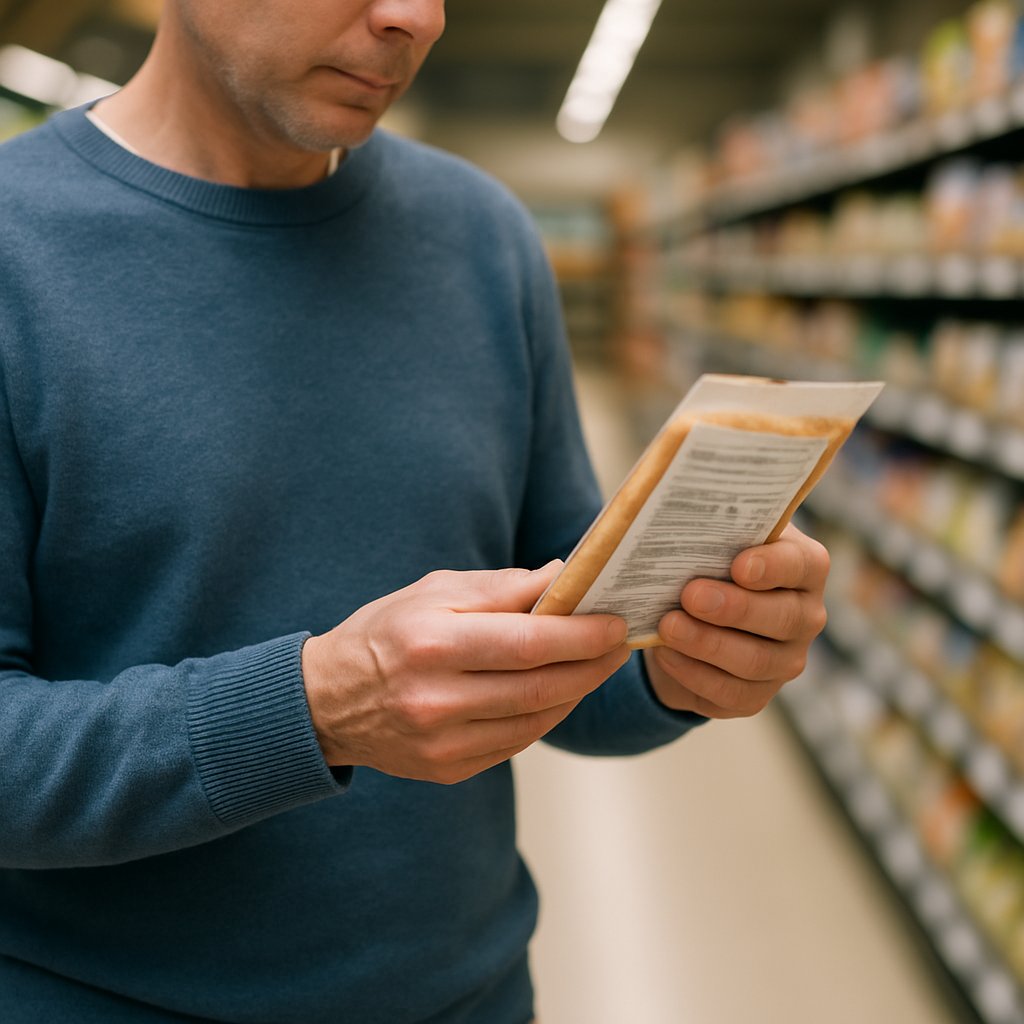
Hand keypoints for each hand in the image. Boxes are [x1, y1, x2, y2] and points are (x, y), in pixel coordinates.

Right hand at [302, 562, 629, 783]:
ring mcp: (442, 742)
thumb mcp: (433, 591)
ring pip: (535, 720)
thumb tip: (564, 575)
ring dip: (576, 692)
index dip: (581, 635)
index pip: (527, 643)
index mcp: (433, 643)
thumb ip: (501, 587)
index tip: (615, 623)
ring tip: (596, 665)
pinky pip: (516, 744)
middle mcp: (436, 699)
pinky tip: (558, 693)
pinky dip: (545, 716)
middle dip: (592, 665)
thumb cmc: (385, 632)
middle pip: (539, 686)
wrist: (328, 700)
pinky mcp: (447, 769)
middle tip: (620, 644)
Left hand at [644, 524, 828, 717]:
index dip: (773, 567)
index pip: (802, 566)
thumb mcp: (715, 539)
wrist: (692, 618)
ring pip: (755, 661)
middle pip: (782, 618)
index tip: (739, 565)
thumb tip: (679, 511)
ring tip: (668, 626)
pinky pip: (730, 693)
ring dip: (707, 643)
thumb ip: (714, 528)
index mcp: (803, 568)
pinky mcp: (756, 696)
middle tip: (690, 595)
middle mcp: (805, 616)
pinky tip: (665, 653)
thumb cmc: (708, 563)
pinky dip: (693, 673)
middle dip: (734, 608)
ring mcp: (785, 661)